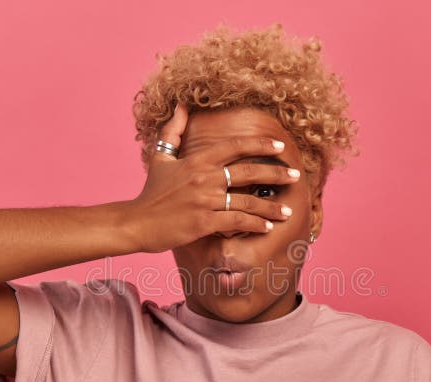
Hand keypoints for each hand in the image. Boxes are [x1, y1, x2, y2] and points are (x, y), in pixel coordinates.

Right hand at [128, 103, 299, 253]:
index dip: (261, 146)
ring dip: (271, 207)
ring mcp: (205, 201)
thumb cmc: (151, 192)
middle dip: (276, 174)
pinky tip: (267, 227)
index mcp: (198, 160)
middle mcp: (204, 178)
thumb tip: (181, 105)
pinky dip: (255, 224)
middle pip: (249, 172)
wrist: (136, 222)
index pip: (236, 146)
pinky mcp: (203, 223)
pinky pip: (237, 222)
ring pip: (247, 202)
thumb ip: (173, 130)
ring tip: (287, 210)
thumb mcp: (161, 156)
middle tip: (295, 176)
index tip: (281, 147)